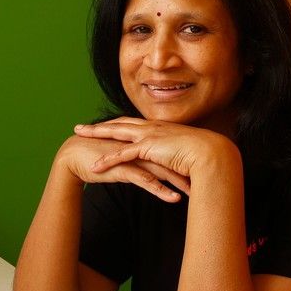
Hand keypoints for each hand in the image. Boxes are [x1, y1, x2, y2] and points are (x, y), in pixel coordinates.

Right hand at [55, 130, 190, 202]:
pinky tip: (173, 199)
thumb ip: (135, 162)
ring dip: (179, 183)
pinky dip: (161, 190)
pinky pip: (146, 181)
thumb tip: (149, 172)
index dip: (183, 161)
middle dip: (187, 171)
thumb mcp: (120, 161)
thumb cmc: (94, 159)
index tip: (199, 172)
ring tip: (194, 194)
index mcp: (138, 143)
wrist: (71, 158)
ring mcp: (131, 157)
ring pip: (161, 170)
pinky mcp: (123, 168)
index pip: (166, 152)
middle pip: (169, 159)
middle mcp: (138, 148)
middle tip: (205, 183)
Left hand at [75, 117, 236, 181]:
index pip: (131, 124)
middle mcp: (151, 127)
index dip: (115, 125)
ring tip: (79, 139)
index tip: (102, 126)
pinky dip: (107, 160)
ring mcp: (148, 135)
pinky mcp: (148, 147)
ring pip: (115, 133)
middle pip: (117, 124)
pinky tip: (95, 166)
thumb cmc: (202, 154)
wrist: (211, 153)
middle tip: (80, 128)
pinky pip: (122, 155)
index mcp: (158, 127)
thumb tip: (171, 157)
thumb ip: (173, 151)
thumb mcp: (183, 150)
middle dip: (98, 126)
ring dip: (96, 136)